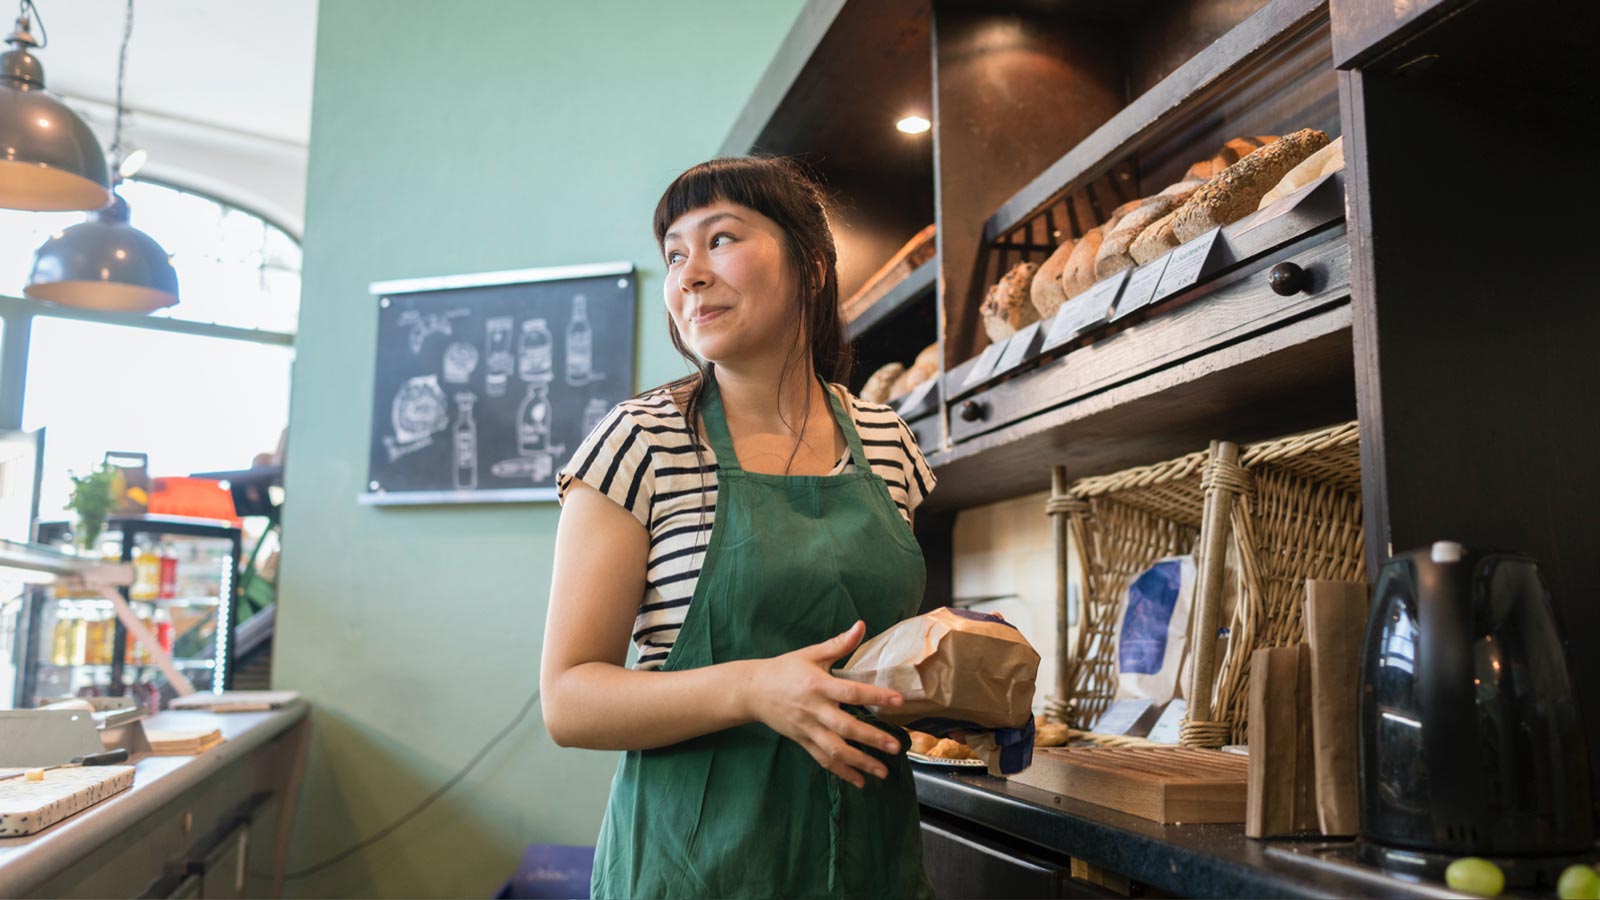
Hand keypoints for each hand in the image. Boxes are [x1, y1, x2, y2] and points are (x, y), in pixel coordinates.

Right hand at [740, 620, 904, 788]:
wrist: (753, 691)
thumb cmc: (785, 669)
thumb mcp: (810, 653)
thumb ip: (838, 644)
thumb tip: (861, 625)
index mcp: (818, 685)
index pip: (850, 692)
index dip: (874, 696)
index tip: (898, 701)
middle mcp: (814, 710)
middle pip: (845, 727)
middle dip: (871, 739)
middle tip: (895, 747)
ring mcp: (807, 729)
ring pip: (835, 750)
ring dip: (860, 762)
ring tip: (883, 772)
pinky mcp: (802, 741)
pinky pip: (823, 760)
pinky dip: (842, 772)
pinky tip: (860, 781)